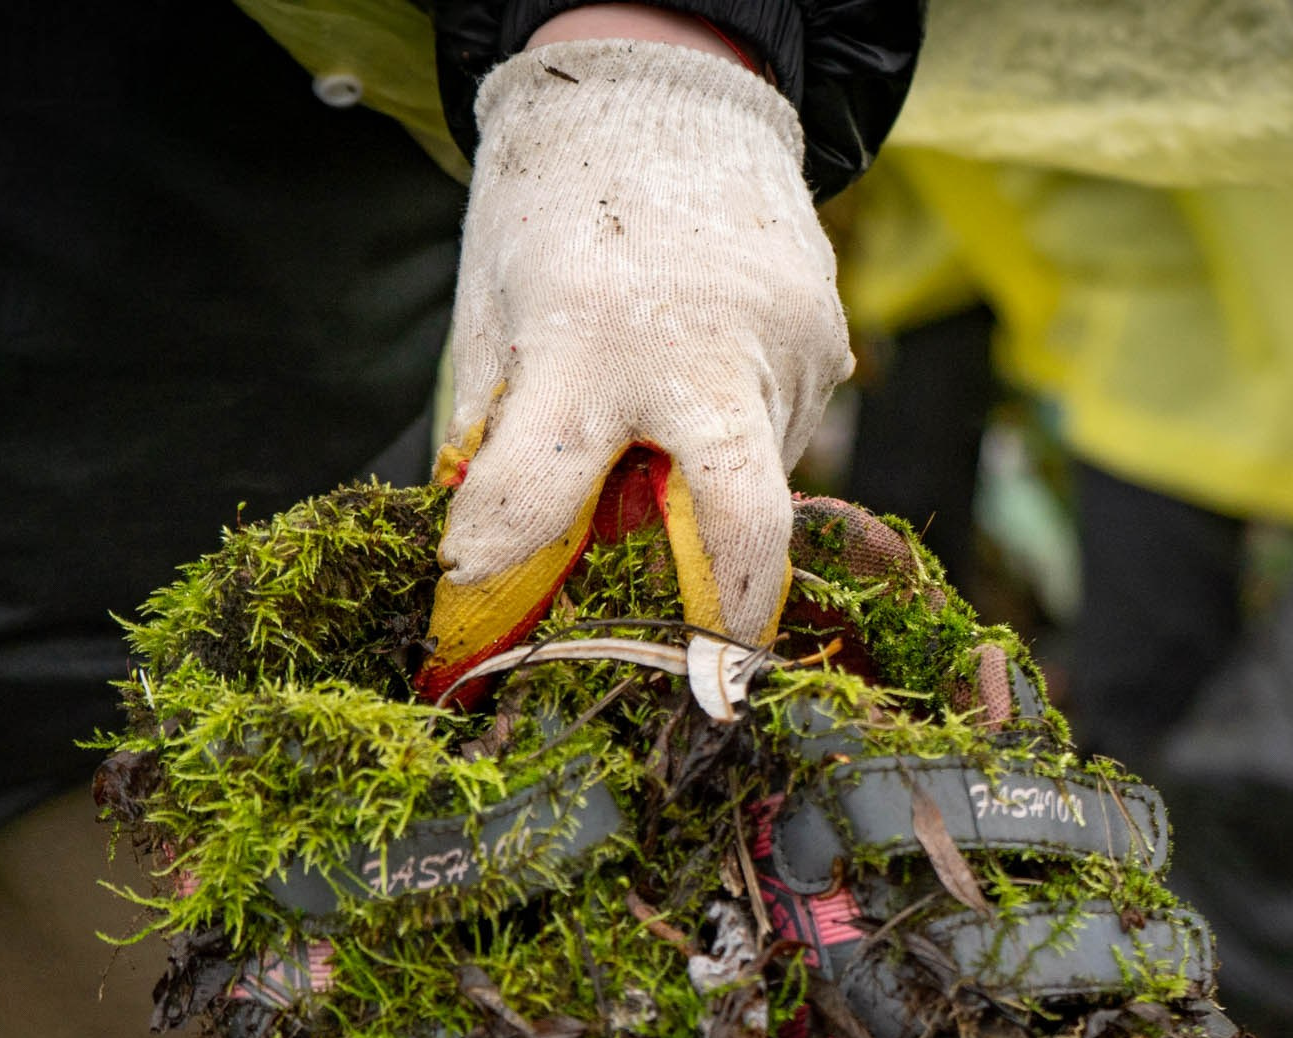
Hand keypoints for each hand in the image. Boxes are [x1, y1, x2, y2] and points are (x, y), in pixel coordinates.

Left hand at [421, 28, 852, 695]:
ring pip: (754, 485)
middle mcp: (703, 353)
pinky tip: (696, 390)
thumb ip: (496, 436)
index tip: (465, 617)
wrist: (666, 92)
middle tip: (711, 690)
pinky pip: (778, 433)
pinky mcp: (827, 345)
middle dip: (727, 626)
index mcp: (591, 340)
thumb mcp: (496, 315)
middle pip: (739, 534)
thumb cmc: (559, 209)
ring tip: (658, 447)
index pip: (534, 493)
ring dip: (704, 502)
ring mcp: (783, 351)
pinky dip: (732, 441)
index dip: (490, 568)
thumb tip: (493, 561)